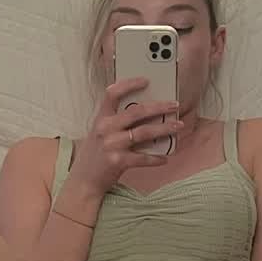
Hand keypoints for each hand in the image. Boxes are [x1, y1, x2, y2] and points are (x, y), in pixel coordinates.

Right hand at [67, 79, 183, 198]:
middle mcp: (105, 128)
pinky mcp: (117, 161)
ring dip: (164, 128)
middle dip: (159, 107)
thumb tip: (148, 114)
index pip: (112, 93)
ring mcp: (111, 145)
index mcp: (101, 118)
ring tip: (178, 126)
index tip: (146, 80)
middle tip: (175, 105)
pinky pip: (143, 158)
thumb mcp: (101, 133)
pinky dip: (156, 158)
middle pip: (136, 112)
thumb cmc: (96, 154)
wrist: (83, 180)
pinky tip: (165, 157)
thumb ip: (117, 122)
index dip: (129, 84)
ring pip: (144, 132)